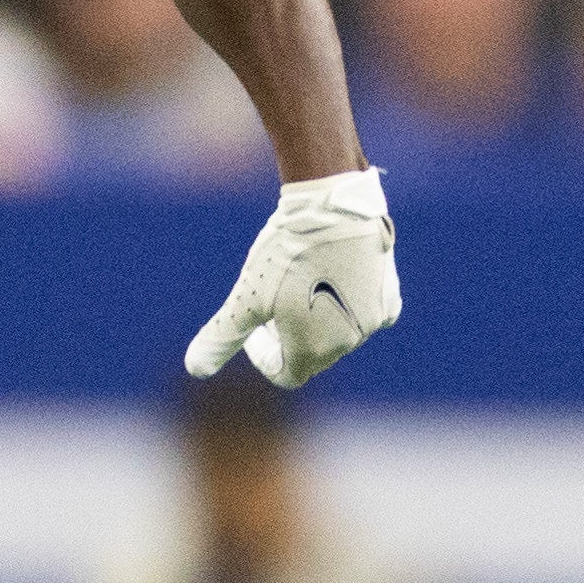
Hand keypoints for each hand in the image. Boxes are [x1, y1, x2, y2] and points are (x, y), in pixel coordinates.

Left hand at [185, 167, 399, 389]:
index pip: (287, 374)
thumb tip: (195, 369)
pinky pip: (365, 314)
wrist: (335, 208)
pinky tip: (331, 279)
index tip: (253, 330)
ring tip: (298, 285)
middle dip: (288, 338)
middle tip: (272, 304)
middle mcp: (350, 342)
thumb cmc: (287, 254)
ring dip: (317, 321)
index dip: (263, 357)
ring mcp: (375, 319)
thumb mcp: (246, 297)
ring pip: (339, 333)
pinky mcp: (389, 295)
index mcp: (314, 350)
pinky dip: (346, 305)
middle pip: (313, 356)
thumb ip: (223, 337)